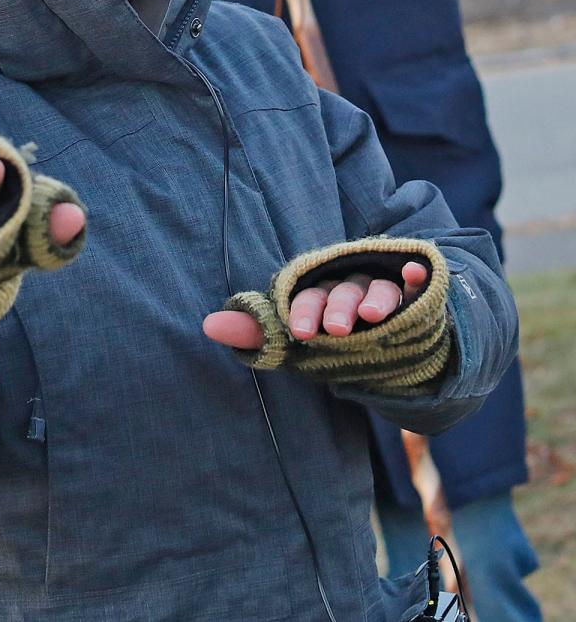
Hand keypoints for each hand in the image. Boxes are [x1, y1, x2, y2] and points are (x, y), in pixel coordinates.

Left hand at [203, 261, 427, 351]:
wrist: (388, 350)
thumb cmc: (332, 340)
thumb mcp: (296, 339)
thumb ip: (257, 333)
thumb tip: (206, 326)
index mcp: (319, 294)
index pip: (308, 297)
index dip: (303, 311)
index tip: (299, 332)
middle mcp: (350, 287)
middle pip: (343, 291)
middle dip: (338, 308)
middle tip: (334, 331)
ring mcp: (383, 290)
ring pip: (378, 288)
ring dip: (377, 298)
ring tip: (374, 317)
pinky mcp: (414, 296)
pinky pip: (416, 282)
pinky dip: (416, 275)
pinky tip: (416, 274)